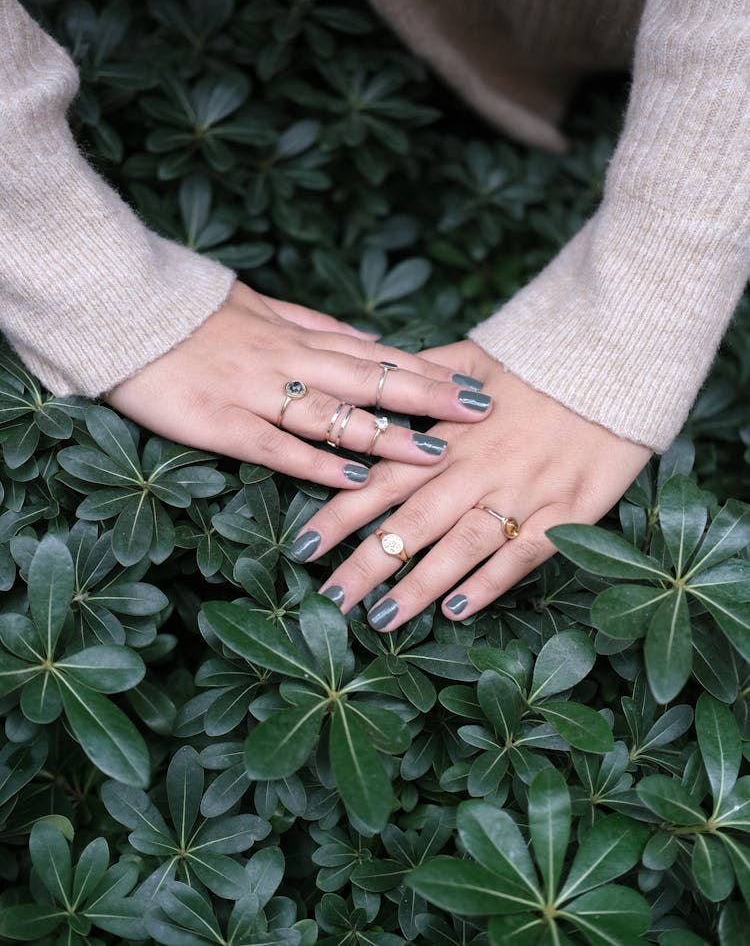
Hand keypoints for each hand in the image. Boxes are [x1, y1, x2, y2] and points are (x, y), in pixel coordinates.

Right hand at [106, 284, 492, 487]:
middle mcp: (287, 361)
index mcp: (298, 335)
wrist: (119, 308)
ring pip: (332, 415)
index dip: (427, 370)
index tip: (474, 382)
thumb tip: (363, 339)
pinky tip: (352, 481)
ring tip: (434, 454)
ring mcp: (254, 392)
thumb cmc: (190, 311)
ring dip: (385, 436)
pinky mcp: (216, 422)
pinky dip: (315, 465)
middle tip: (480, 414)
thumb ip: (313, 325)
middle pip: (370, 381)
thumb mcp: (259, 305)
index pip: (377, 354)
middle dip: (428, 398)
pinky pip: (274, 446)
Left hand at [299, 340, 650, 624]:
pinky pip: (526, 553)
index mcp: (452, 433)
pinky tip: (459, 610)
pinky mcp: (569, 509)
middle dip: (366, 563)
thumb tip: (379, 379)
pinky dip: (492, 582)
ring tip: (382, 619)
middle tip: (329, 599)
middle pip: (414, 521)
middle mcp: (482, 465)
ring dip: (420, 584)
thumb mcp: (477, 354)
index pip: (384, 478)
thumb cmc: (542, 360)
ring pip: (463, 545)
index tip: (302, 545)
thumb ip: (425, 375)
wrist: (618, 359)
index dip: (341, 514)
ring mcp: (526, 490)